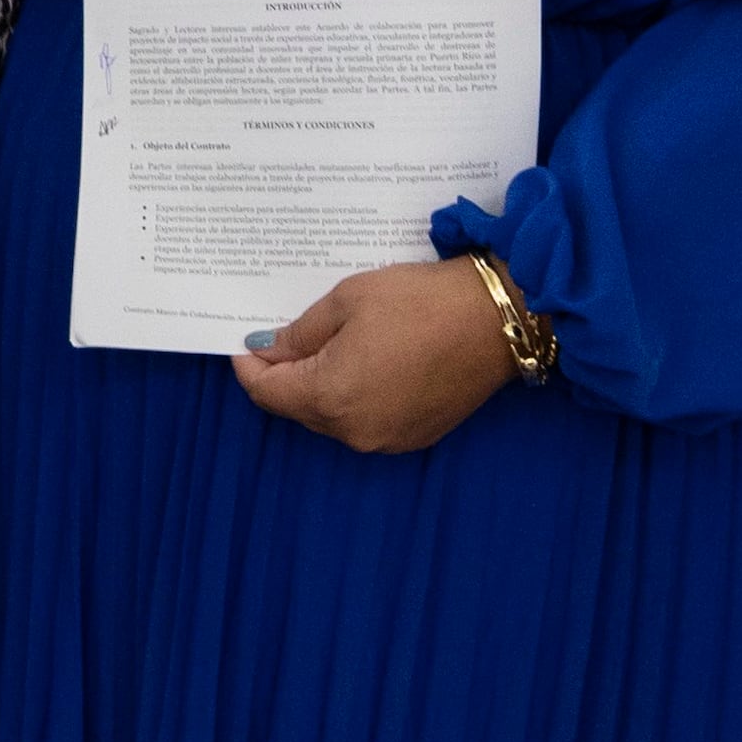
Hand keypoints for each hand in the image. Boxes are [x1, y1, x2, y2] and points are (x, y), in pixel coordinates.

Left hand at [229, 258, 516, 453]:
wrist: (496, 321)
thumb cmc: (419, 302)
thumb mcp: (346, 301)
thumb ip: (299, 333)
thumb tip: (266, 351)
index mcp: (331, 398)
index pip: (268, 393)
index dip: (249, 367)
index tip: (244, 343)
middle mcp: (355, 431)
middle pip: (298, 409)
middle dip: (284, 376)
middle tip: (283, 337)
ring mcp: (388, 440)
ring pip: (332, 418)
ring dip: (319, 388)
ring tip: (325, 345)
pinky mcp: (415, 436)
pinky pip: (365, 421)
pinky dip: (353, 397)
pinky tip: (363, 363)